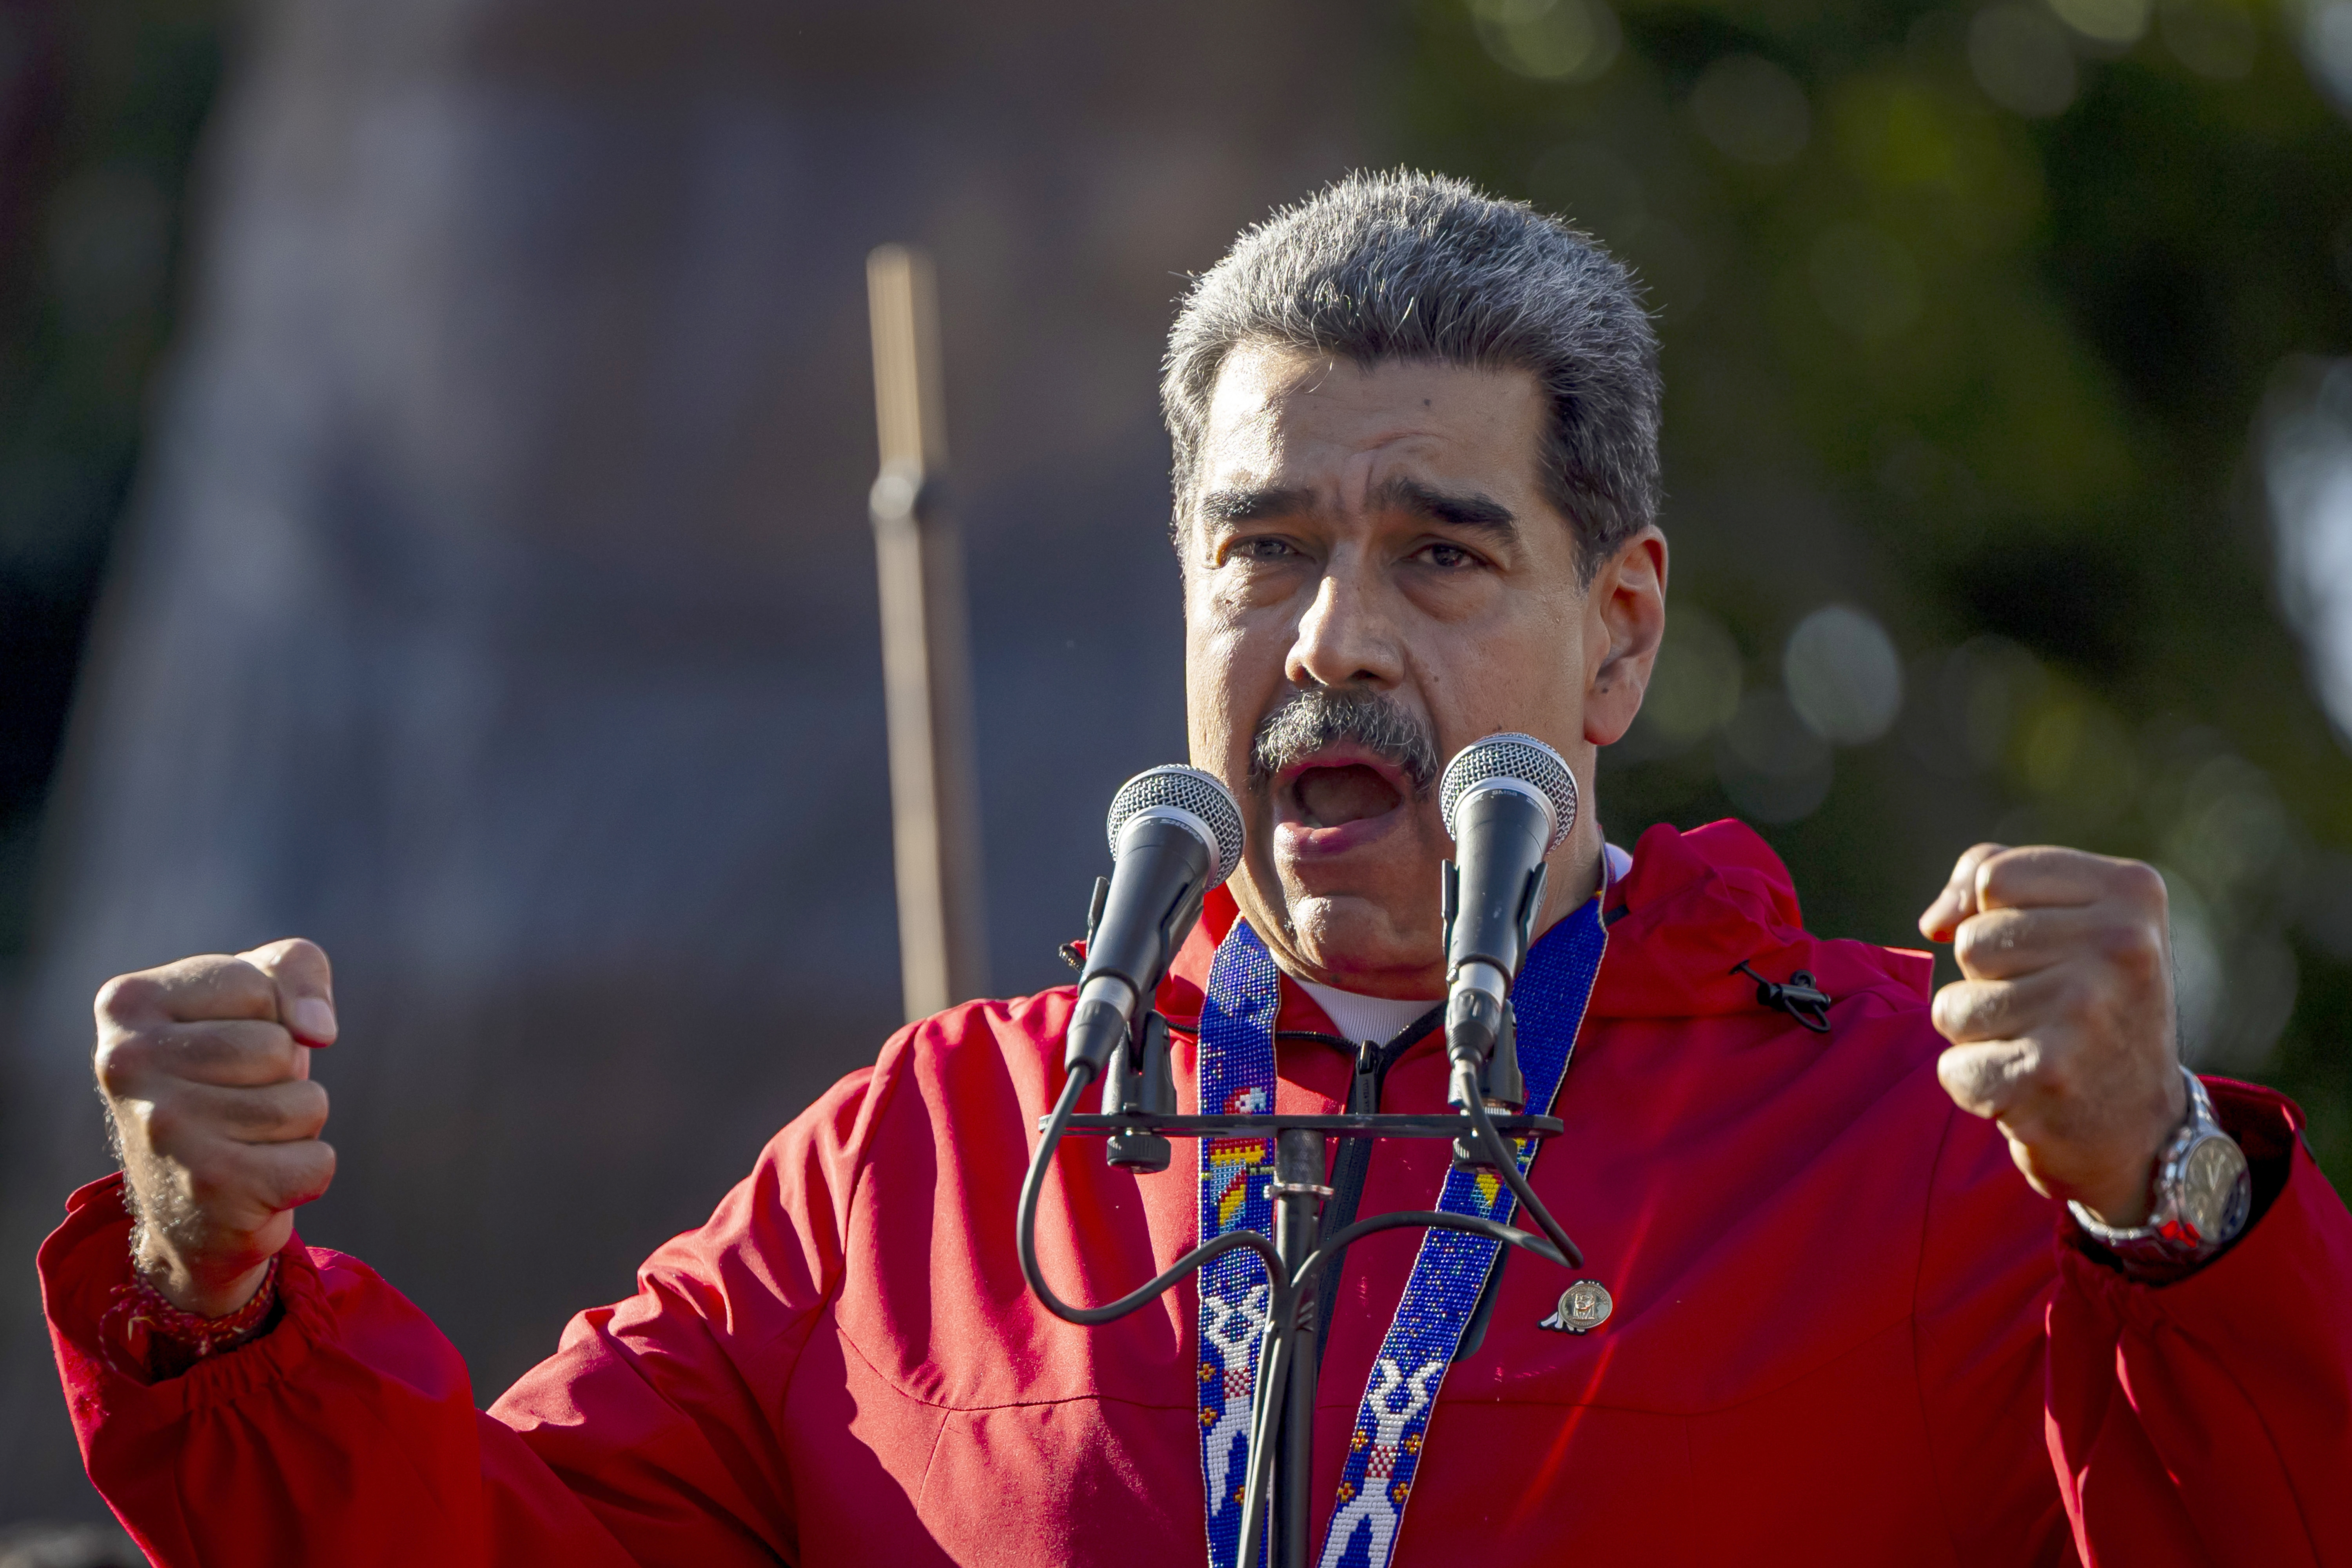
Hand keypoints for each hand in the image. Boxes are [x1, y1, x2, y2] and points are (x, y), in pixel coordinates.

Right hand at [93, 939, 338, 1315]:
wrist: (186, 1201)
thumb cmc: (229, 1074)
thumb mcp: (257, 996)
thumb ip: (296, 969)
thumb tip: (318, 1029)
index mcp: (128, 1003)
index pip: (257, 987)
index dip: (269, 1016)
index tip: (227, 1042)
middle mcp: (128, 1065)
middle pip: (280, 1047)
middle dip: (283, 1073)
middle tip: (238, 1098)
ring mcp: (164, 1128)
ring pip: (305, 1103)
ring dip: (296, 1122)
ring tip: (245, 1136)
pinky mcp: (210, 1186)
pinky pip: (317, 1162)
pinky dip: (306, 1171)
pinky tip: (256, 1178)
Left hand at [1918, 845, 2187, 1226]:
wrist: (2145, 1129)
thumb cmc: (2093, 1007)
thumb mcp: (2074, 920)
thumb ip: (1991, 880)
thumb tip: (1935, 921)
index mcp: (2131, 892)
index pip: (1993, 876)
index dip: (1992, 915)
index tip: (2043, 950)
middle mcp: (2119, 946)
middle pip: (1970, 942)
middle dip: (1990, 981)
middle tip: (2050, 1012)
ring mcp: (2085, 1011)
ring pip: (1953, 1005)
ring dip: (1980, 1034)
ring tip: (2040, 1047)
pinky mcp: (2048, 1074)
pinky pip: (1953, 1067)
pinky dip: (1976, 1084)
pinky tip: (2030, 1090)